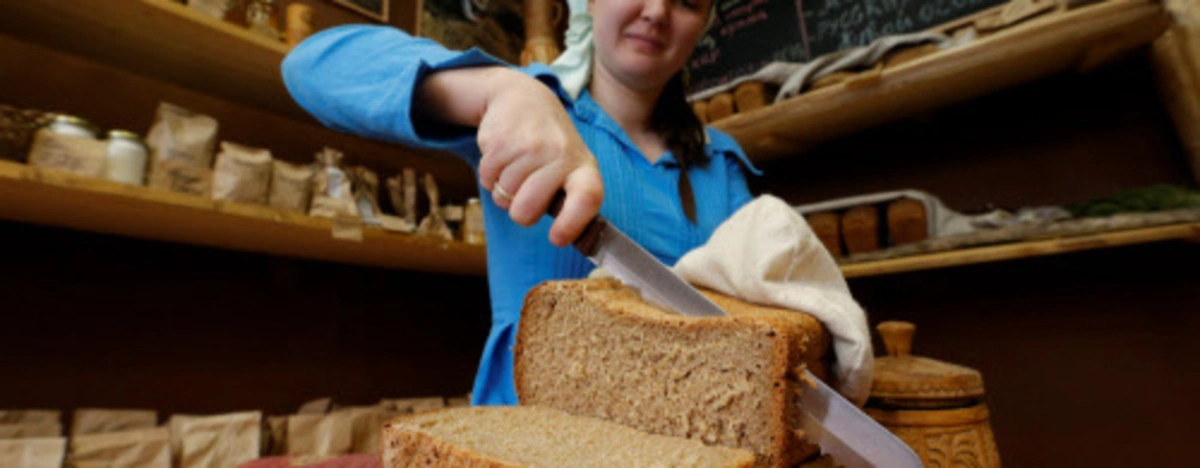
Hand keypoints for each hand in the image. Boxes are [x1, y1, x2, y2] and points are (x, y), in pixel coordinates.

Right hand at [475, 68, 603, 246]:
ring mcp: (530, 146)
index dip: (572, 223)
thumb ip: (570, 199)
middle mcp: (560, 155)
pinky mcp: (502, 139)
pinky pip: (486, 178)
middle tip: (525, 192)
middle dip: (519, 210)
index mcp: (584, 167)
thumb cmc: (550, 145)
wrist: (523, 98)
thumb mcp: (571, 166)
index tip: (556, 238)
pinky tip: (503, 155)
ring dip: (503, 189)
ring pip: (503, 197)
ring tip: (516, 165)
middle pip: (527, 210)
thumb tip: (567, 238)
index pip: (587, 198)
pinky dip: (489, 174)